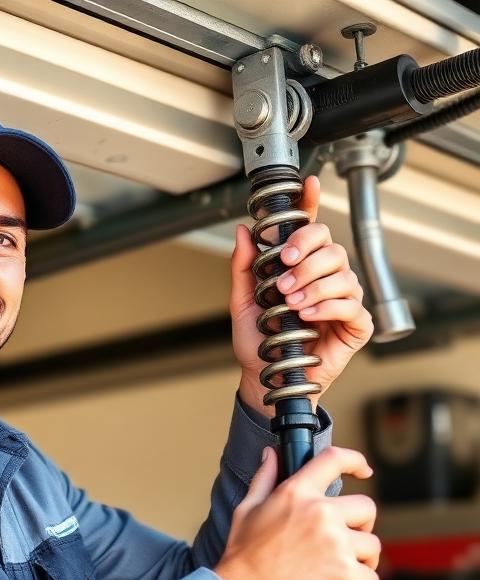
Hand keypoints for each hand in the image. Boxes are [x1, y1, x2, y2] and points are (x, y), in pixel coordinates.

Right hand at [214, 446, 379, 579]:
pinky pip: (371, 578)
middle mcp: (320, 513)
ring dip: (361, 559)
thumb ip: (264, 478)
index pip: (333, 460)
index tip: (363, 470)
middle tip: (345, 540)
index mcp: (296, 493)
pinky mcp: (345, 574)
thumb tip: (270, 455)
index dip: (355, 460)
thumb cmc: (243, 557)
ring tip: (339, 569)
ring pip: (372, 545)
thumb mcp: (248, 509)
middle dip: (360, 524)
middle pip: (366, 507)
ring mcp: (335, 543)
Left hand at [230, 175, 373, 415]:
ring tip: (291, 303)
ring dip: (312, 286)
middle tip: (282, 278)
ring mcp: (343, 299)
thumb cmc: (259, 341)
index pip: (310, 230)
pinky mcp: (355, 324)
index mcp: (300, 267)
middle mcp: (325, 278)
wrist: (265, 375)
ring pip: (341, 274)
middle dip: (305, 257)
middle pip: (330, 246)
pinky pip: (351, 304)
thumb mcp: (242, 301)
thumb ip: (243, 267)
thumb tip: (242, 232)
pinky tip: (308, 315)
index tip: (307, 186)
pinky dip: (327, 307)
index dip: (310, 205)